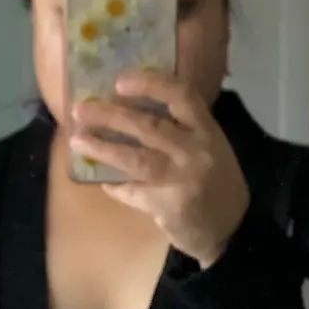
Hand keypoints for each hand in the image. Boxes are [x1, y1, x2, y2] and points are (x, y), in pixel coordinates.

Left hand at [69, 72, 250, 267]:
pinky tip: (102, 181)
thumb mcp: (209, 146)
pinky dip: (115, 186)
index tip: (119, 80)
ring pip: (136, 159)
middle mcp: (196, 151)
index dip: (150, 83)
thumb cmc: (215, 180)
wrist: (231, 228)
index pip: (181, 95)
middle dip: (110, 115)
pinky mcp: (169, 206)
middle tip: (80, 109)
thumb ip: (180, 128)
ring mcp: (182, 179)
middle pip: (149, 126)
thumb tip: (129, 107)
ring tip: (77, 141)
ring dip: (103, 148)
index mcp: (207, 130)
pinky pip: (133, 192)